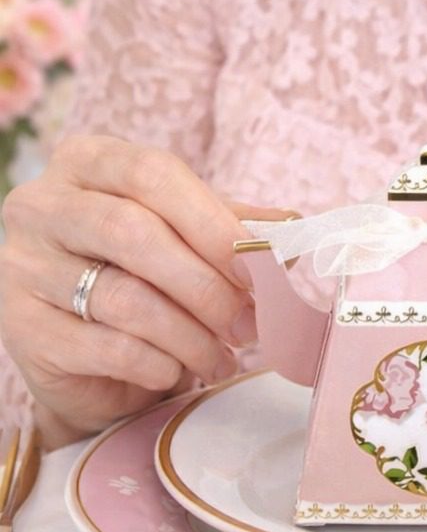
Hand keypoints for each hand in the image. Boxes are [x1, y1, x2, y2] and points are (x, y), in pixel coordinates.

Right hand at [0, 134, 294, 448]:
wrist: (74, 348)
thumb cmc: (134, 270)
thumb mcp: (181, 231)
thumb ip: (230, 222)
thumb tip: (294, 228)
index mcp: (85, 160)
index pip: (153, 175)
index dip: (212, 221)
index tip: (256, 265)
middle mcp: (40, 204)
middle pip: (134, 233)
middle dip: (205, 284)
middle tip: (248, 321)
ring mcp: (22, 266)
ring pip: (123, 296)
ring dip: (189, 334)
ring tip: (223, 355)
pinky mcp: (21, 329)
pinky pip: (104, 346)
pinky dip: (156, 362)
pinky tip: (177, 371)